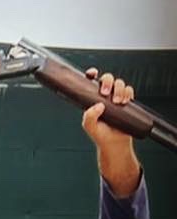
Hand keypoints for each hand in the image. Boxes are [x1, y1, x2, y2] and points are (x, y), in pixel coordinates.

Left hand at [82, 69, 141, 196]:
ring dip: (119, 89)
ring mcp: (116, 98)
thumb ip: (89, 116)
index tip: (92, 73)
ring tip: (118, 102)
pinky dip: (128, 92)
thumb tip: (98, 105)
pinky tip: (125, 101)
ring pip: (119, 83)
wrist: (115, 144)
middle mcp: (104, 96)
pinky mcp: (127, 101)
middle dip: (107, 82)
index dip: (92, 74)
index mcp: (92, 99)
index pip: (91, 82)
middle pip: (107, 78)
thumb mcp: (89, 126)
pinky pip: (129, 90)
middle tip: (105, 93)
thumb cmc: (100, 135)